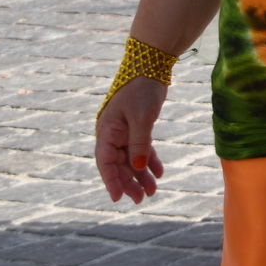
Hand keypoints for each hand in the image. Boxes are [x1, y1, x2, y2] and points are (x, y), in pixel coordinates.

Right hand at [94, 76, 167, 203]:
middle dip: (129, 182)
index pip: (105, 162)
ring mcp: (124, 131)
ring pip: (131, 159)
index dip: (111, 181)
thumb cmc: (142, 90)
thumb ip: (139, 144)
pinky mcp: (137, 127)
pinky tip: (159, 172)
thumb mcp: (141, 119)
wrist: (151, 66)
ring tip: (152, 191)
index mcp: (107, 131)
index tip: (118, 198)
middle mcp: (113, 133)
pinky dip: (150, 160)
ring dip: (141, 175)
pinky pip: (141, 149)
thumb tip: (138, 168)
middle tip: (141, 199)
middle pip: (119, 164)